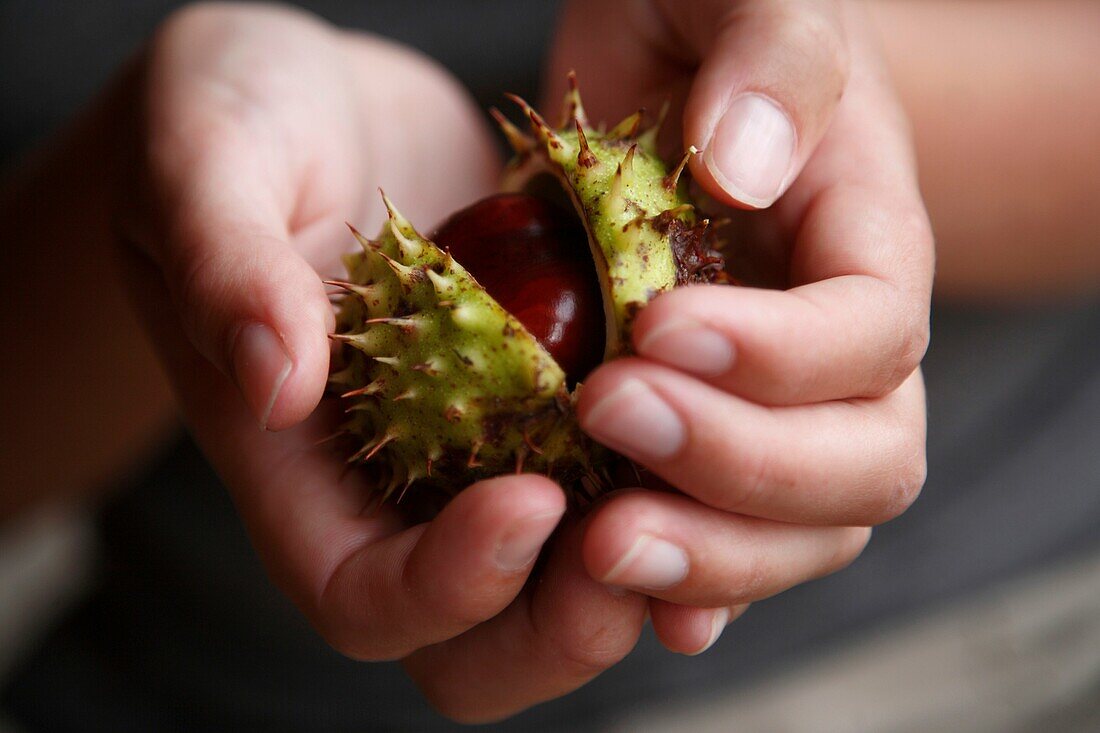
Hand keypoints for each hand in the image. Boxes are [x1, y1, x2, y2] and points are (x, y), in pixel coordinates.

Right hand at [114, 3, 644, 720]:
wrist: (316, 100)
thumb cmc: (236, 122)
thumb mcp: (203, 162)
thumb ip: (223, 267)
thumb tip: (275, 383)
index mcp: (298, 474)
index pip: (364, 598)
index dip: (448, 586)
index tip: (529, 497)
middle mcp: (394, 490)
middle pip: (477, 643)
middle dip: (561, 626)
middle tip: (636, 545)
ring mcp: (475, 456)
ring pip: (567, 584)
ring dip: (642, 573)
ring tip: (704, 494)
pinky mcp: (549, 404)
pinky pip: (620, 485)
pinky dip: (677, 490)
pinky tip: (733, 436)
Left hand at [546, 0, 932, 652]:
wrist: (673, 81)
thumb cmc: (704, 26)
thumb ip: (768, 58)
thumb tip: (744, 167)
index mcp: (870, 240)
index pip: (870, 331)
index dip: (779, 353)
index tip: (655, 328)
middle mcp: (844, 348)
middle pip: (860, 461)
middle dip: (740, 465)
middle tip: (610, 419)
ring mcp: (785, 411)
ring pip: (805, 528)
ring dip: (715, 554)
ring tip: (604, 546)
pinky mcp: (714, 444)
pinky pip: (735, 539)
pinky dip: (693, 583)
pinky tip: (630, 598)